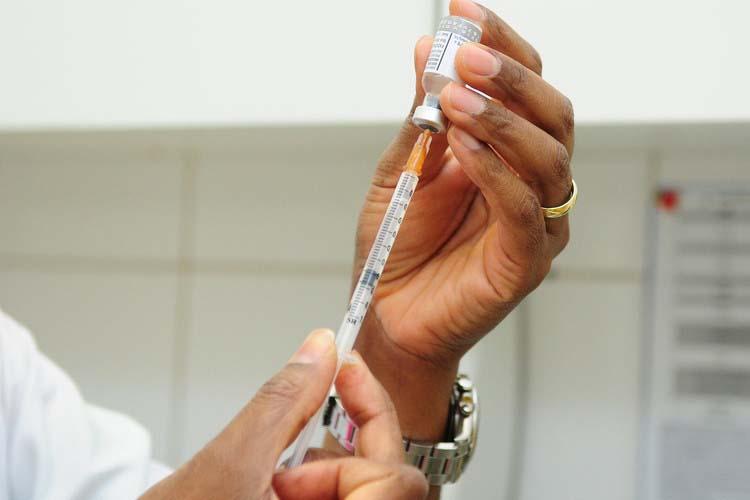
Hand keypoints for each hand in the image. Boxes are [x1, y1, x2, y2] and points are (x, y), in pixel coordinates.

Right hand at [140, 329, 426, 499]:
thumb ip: (283, 401)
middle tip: (301, 423)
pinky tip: (269, 487)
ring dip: (316, 470)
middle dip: (336, 447)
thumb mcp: (228, 461)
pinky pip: (338, 497)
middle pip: (382, 478)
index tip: (344, 369)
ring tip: (262, 478)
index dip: (371, 415)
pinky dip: (310, 483)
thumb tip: (321, 347)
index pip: (395, 479)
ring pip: (359, 488)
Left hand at [354, 0, 574, 439]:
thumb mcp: (403, 167)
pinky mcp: (525, 262)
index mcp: (508, 154)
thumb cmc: (398, 245)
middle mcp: (533, 182)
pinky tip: (464, 147)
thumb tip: (427, 48)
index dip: (502, 44)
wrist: (387, 314)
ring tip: (454, 98)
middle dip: (510, 77)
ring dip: (502, 120)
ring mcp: (535, 222)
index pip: (526, 86)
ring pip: (547, 157)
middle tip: (464, 55)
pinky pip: (524, 209)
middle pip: (553, 114)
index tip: (462, 10)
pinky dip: (497, 172)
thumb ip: (422, 116)